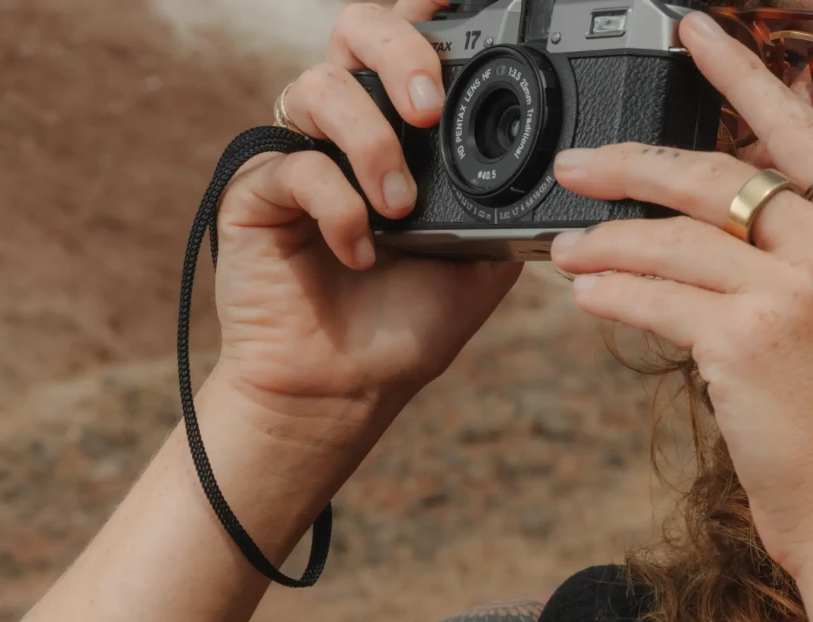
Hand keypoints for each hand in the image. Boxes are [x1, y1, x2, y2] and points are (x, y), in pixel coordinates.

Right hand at [209, 2, 520, 427]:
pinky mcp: (256, 191)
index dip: (428, 11)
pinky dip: (337, 205)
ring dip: (372, 142)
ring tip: (400, 210)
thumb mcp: (480, 267)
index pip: (408, 44)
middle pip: (355, 29)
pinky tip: (359, 252)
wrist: (344, 392)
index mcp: (398, 133)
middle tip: (431, 107)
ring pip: (321, 85)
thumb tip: (556, 168)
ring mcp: (297, 153)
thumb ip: (506, 208)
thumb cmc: (403, 330)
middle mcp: (345, 129)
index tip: (459, 2)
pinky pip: (294, 163)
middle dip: (399, 50)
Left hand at [550, 11, 812, 574]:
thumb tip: (723, 217)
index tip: (692, 33)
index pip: (802, 128)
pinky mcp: (749, 340)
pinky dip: (611, 292)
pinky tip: (585, 293)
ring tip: (565, 248)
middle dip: (635, 164)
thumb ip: (811, 257)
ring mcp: (800, 290)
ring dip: (607, 239)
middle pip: (720, 173)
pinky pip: (656, 298)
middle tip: (579, 165)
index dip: (740, 75)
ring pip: (677, 237)